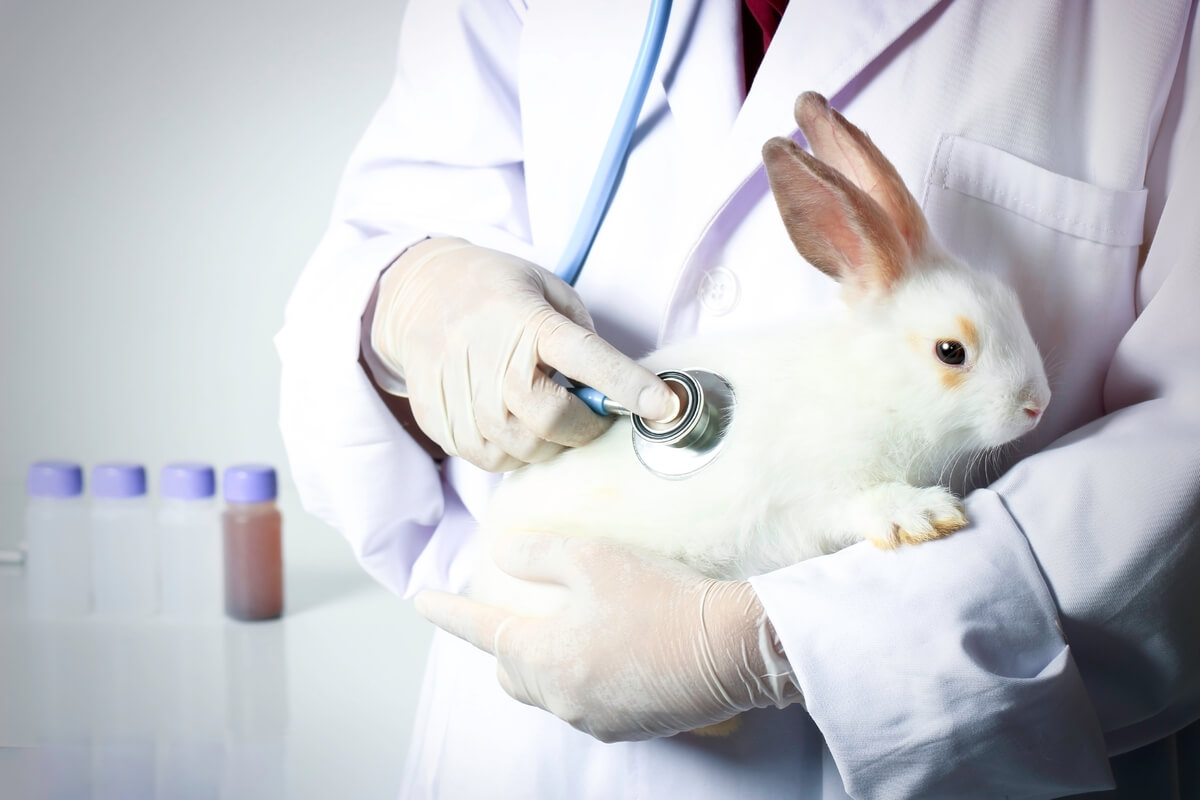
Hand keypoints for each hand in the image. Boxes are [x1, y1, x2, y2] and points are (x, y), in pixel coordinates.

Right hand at [370, 237, 678, 470]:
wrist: (419, 298)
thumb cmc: (495, 293)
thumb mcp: (548, 290)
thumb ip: (582, 337)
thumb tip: (611, 390)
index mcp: (530, 325)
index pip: (589, 360)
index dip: (630, 386)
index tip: (666, 406)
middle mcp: (495, 368)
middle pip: (556, 423)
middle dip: (585, 426)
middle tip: (586, 408)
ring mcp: (466, 403)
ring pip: (528, 451)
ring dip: (549, 439)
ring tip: (537, 403)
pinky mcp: (446, 428)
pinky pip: (497, 460)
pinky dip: (515, 446)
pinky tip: (508, 415)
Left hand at [414, 533, 801, 741]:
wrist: (731, 649)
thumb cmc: (659, 599)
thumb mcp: (591, 559)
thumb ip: (536, 553)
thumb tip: (502, 552)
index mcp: (543, 658)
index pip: (480, 631)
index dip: (449, 611)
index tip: (422, 599)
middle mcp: (562, 698)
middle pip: (512, 671)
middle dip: (504, 644)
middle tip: (517, 613)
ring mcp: (596, 718)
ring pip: (550, 690)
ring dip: (548, 661)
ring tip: (573, 627)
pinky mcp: (630, 725)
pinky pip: (587, 701)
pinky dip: (584, 676)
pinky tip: (614, 649)